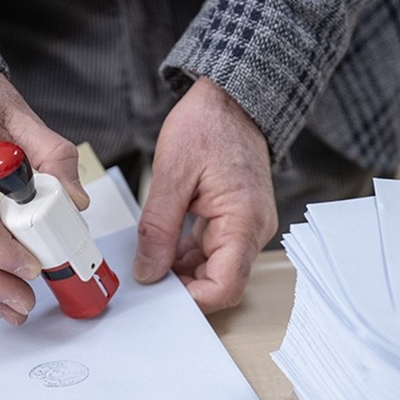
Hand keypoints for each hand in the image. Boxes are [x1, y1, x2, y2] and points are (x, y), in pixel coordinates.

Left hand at [134, 77, 276, 312]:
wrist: (231, 99)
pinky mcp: (238, 222)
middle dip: (183, 286)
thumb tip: (148, 272)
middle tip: (145, 277)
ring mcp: (248, 227)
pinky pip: (214, 251)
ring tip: (151, 254)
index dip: (192, 300)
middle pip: (221, 282)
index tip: (158, 296)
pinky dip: (187, 254)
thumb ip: (158, 229)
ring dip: (182, 270)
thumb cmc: (209, 124)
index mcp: (244, 221)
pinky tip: (164, 242)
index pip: (225, 286)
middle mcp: (254, 230)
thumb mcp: (172, 175)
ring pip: (215, 269)